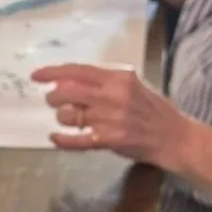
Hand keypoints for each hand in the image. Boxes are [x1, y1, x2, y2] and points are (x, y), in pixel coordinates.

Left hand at [31, 62, 184, 163]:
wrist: (175, 138)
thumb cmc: (153, 111)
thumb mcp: (133, 86)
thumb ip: (104, 84)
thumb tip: (67, 82)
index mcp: (119, 78)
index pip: (78, 71)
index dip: (53, 72)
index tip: (36, 76)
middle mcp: (114, 95)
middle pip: (68, 92)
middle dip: (53, 96)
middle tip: (52, 100)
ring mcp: (112, 118)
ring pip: (70, 116)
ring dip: (62, 118)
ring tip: (67, 119)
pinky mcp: (111, 140)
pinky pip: (77, 140)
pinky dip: (62, 140)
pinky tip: (55, 139)